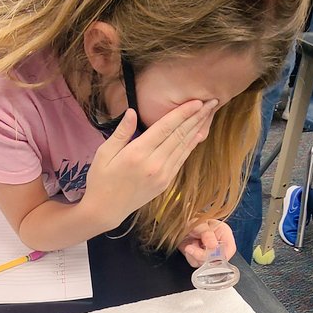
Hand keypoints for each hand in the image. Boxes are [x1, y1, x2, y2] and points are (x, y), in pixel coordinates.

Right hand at [83, 99, 217, 228]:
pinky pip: (181, 160)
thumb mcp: (104, 153)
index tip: (196, 101)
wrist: (106, 211)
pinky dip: (191, 145)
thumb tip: (132, 111)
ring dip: (197, 129)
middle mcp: (154, 164)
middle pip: (179, 135)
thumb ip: (121, 132)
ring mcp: (162, 175)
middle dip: (196, 117)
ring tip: (209, 114)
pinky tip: (198, 134)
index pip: (165, 128)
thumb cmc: (101, 180)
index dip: (182, 113)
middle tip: (211, 102)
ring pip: (184, 147)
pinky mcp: (166, 183)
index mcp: (137, 154)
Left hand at [178, 220, 235, 266]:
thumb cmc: (193, 221)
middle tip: (193, 245)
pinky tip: (189, 248)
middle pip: (218, 260)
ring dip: (195, 255)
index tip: (209, 253)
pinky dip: (190, 257)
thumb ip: (207, 233)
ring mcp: (210, 253)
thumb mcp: (200, 223)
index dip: (221, 254)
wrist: (180, 225)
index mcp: (224, 234)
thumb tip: (213, 245)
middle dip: (203, 255)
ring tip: (191, 243)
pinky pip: (196, 264)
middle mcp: (219, 245)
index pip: (230, 249)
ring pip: (206, 264)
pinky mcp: (200, 259)